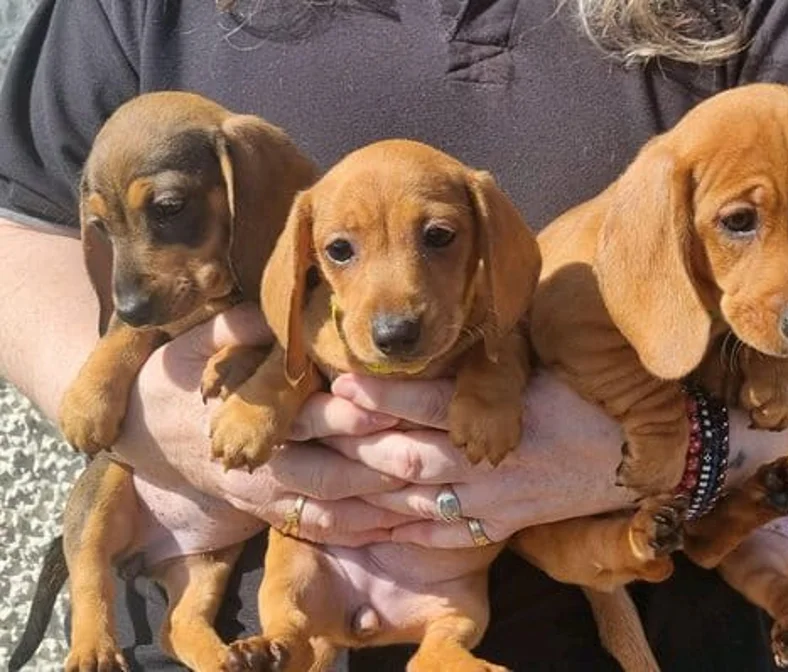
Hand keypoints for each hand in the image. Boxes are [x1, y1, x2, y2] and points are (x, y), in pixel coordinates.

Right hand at [111, 304, 418, 545]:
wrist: (141, 434)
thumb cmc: (178, 376)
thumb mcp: (200, 342)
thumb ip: (243, 328)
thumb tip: (279, 313)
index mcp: (250, 418)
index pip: (315, 418)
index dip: (359, 413)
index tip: (403, 404)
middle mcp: (263, 467)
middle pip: (336, 473)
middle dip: (390, 467)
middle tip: (441, 456)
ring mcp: (268, 497)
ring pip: (336, 510)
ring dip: (387, 507)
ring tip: (438, 494)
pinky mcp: (272, 515)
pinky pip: (323, 532)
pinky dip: (363, 532)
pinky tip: (403, 525)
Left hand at [326, 370, 636, 547]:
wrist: (636, 458)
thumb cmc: (590, 400)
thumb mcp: (546, 367)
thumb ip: (490, 360)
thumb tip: (438, 334)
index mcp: (504, 412)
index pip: (427, 402)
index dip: (379, 394)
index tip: (337, 380)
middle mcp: (492, 461)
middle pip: (405, 455)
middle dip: (348, 443)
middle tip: (300, 431)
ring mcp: (493, 500)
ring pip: (412, 499)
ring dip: (356, 491)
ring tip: (308, 480)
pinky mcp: (499, 525)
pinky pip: (439, 533)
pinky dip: (395, 531)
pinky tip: (358, 524)